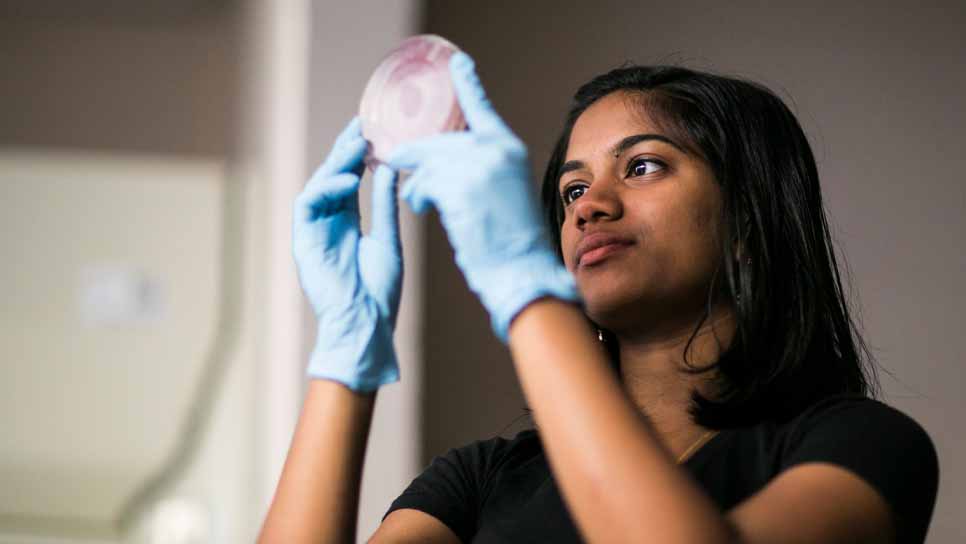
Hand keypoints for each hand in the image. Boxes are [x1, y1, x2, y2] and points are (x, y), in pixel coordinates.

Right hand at [293, 117, 401, 391]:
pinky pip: (307, 204)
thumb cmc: (380, 292)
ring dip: (337, 163)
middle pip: (333, 177)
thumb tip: (390, 170)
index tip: (374, 130)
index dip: (359, 156)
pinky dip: (326, 188)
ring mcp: (314, 231)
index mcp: (349, 224)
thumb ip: (385, 206)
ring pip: (318, 184)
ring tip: (359, 144)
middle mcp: (329, 223)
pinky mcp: (303, 240)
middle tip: (363, 124)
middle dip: (346, 149)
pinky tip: (348, 181)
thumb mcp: (389, 241)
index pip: (350, 181)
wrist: (366, 324)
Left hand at [387, 52, 579, 342]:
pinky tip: (418, 205)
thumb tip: (444, 164)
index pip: (482, 108)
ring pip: (428, 161)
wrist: (523, 273)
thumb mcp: (507, 193)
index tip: (458, 61)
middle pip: (441, 140)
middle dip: (417, 154)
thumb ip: (483, 169)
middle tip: (398, 163)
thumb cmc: (514, 244)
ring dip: (415, 180)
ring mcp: (477, 168)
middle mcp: (495, 151)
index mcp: (510, 150)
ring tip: (415, 197)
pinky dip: (416, 194)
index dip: (467, 84)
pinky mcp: (459, 189)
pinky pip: (423, 182)